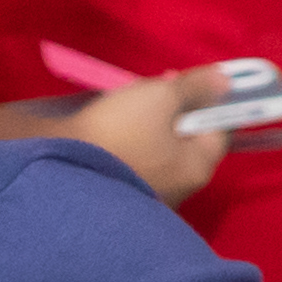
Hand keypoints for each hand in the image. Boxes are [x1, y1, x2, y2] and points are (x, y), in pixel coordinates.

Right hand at [55, 69, 233, 209]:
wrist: (54, 174)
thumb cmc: (119, 132)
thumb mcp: (160, 97)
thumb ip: (196, 87)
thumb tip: (227, 82)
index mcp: (197, 169)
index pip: (218, 129)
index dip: (207, 101)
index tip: (186, 83)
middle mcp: (179, 190)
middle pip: (186, 140)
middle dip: (174, 112)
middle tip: (153, 89)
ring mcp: (147, 199)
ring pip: (158, 152)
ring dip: (149, 126)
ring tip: (128, 104)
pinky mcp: (117, 199)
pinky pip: (133, 163)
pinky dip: (129, 143)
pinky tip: (111, 129)